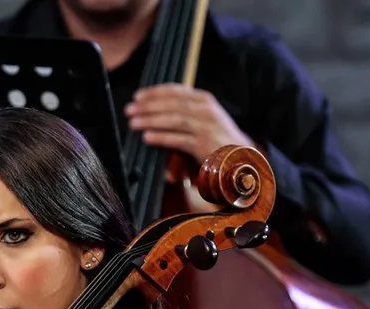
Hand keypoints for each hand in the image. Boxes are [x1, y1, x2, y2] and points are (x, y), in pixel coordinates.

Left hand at [125, 83, 255, 165]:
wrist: (240, 157)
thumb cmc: (217, 137)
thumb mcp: (203, 118)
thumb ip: (184, 110)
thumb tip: (155, 108)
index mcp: (204, 99)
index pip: (176, 91)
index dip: (154, 92)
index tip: (137, 96)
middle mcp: (206, 110)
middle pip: (172, 104)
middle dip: (148, 106)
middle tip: (129, 109)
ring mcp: (206, 127)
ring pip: (173, 119)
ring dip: (150, 120)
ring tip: (133, 123)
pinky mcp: (204, 144)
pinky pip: (178, 139)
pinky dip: (161, 137)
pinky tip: (147, 137)